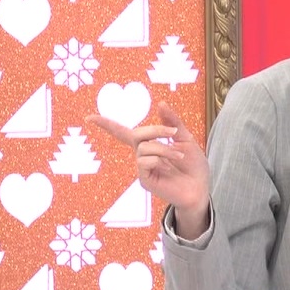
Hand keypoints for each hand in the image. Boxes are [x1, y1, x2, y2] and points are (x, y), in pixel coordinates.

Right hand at [87, 102, 209, 223]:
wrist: (200, 187)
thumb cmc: (193, 165)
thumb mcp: (185, 138)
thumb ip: (172, 122)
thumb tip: (161, 103)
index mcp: (150, 145)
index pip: (124, 133)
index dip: (107, 125)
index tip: (89, 118)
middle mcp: (142, 156)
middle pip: (136, 134)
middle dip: (155, 130)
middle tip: (173, 131)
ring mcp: (142, 168)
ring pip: (144, 148)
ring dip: (164, 148)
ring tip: (179, 156)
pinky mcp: (144, 180)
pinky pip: (144, 162)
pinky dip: (159, 160)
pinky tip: (168, 167)